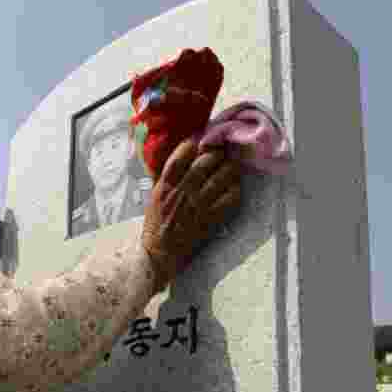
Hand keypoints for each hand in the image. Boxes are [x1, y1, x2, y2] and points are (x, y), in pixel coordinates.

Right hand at [141, 139, 243, 292]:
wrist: (161, 253)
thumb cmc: (156, 224)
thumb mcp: (155, 196)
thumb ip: (164, 176)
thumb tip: (175, 155)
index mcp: (165, 186)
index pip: (180, 157)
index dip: (193, 143)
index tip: (200, 138)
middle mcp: (182, 193)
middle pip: (205, 162)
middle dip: (216, 152)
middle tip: (222, 149)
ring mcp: (198, 206)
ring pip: (222, 176)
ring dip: (230, 167)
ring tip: (231, 164)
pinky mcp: (212, 218)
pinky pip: (231, 197)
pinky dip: (236, 187)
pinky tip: (234, 185)